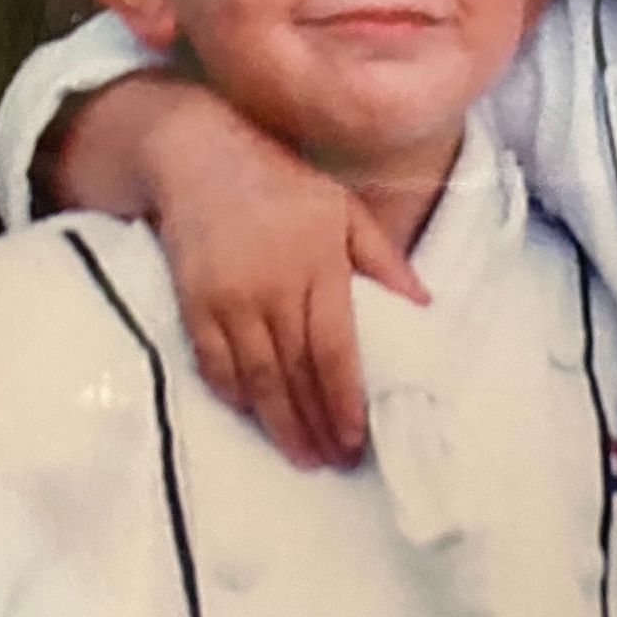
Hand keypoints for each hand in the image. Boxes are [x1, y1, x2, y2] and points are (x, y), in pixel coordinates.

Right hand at [55, 76, 427, 467]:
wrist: (198, 154)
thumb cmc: (282, 182)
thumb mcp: (344, 208)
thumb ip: (383, 259)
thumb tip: (423, 306)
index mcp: (318, 264)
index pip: (333, 350)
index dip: (344, 401)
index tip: (356, 437)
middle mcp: (272, 286)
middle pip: (296, 373)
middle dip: (316, 425)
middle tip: (333, 462)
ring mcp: (228, 298)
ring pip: (256, 378)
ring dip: (278, 423)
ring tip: (300, 455)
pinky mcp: (192, 303)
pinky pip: (214, 363)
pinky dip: (234, 395)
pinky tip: (253, 415)